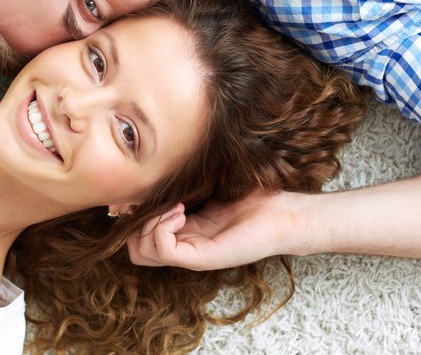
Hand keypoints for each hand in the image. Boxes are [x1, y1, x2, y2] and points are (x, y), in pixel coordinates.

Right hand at [127, 191, 298, 270]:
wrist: (284, 213)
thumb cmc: (254, 198)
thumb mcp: (210, 186)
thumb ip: (186, 184)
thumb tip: (160, 163)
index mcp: (185, 232)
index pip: (139, 238)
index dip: (136, 216)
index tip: (153, 193)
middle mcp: (185, 247)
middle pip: (136, 250)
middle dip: (137, 222)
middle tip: (162, 204)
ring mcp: (192, 255)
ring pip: (142, 253)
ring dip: (150, 224)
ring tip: (175, 207)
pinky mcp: (203, 258)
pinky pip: (164, 250)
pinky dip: (163, 227)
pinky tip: (182, 212)